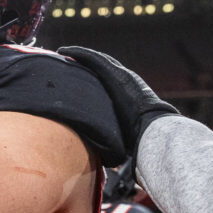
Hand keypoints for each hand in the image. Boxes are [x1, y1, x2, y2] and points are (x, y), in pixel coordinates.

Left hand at [56, 46, 177, 153]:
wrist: (151, 128)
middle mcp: (125, 79)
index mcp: (128, 91)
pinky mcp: (113, 72)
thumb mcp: (128, 133)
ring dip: (78, 55)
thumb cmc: (142, 136)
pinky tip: (64, 51)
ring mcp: (120, 74)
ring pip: (95, 59)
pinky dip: (78, 53)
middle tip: (66, 59)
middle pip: (100, 65)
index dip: (92, 74)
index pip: (107, 79)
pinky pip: (92, 58)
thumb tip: (115, 160)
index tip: (78, 74)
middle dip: (84, 62)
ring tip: (61, 53)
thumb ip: (120, 136)